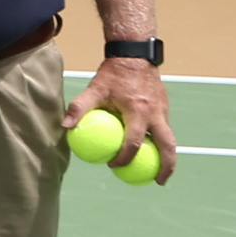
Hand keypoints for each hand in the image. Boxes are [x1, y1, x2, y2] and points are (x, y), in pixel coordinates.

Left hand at [65, 58, 173, 184]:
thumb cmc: (112, 74)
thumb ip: (80, 107)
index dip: (124, 158)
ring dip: (168, 156)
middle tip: (158, 182)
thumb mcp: (94, 88)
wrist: (135, 54)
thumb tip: (65, 127)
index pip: (133, 142)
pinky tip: (152, 149)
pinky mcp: (165, 107)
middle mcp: (155, 113)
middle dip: (166, 166)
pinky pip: (165, 129)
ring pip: (170, 138)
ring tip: (161, 172)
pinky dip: (162, 142)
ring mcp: (164, 110)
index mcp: (138, 111)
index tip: (113, 165)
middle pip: (168, 145)